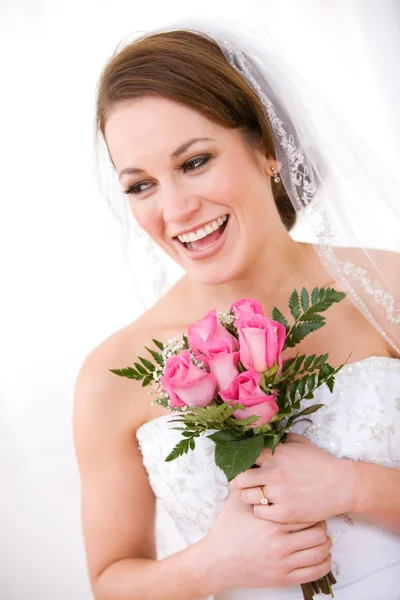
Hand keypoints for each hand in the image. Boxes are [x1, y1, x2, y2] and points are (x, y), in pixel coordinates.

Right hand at [199, 488, 331, 593]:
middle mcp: (279, 543)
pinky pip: (314, 572)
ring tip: (324, 537)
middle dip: (322, 524)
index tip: (312, 503)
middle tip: (320, 520)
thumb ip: (248, 483)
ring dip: (326, 544)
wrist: (217, 562)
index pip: (304, 512)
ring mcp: (282, 563)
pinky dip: (324, 564)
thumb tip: (255, 461)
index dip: (312, 507)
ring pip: (319, 552)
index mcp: (270, 522)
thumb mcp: (235, 502)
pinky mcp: (283, 579)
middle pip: (317, 532)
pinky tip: (324, 556)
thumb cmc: (227, 530)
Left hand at [231, 434, 355, 523]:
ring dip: (249, 496)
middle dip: (240, 480)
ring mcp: (278, 494)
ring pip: (246, 497)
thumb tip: (263, 435)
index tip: (243, 466)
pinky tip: (267, 506)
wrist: (342, 485)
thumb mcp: (299, 443)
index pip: (243, 457)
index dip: (241, 462)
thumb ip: (279, 439)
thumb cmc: (320, 462)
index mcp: (275, 454)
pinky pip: (259, 512)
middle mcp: (274, 473)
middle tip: (245, 483)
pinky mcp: (285, 513)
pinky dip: (260, 509)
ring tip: (257, 495)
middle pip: (239, 478)